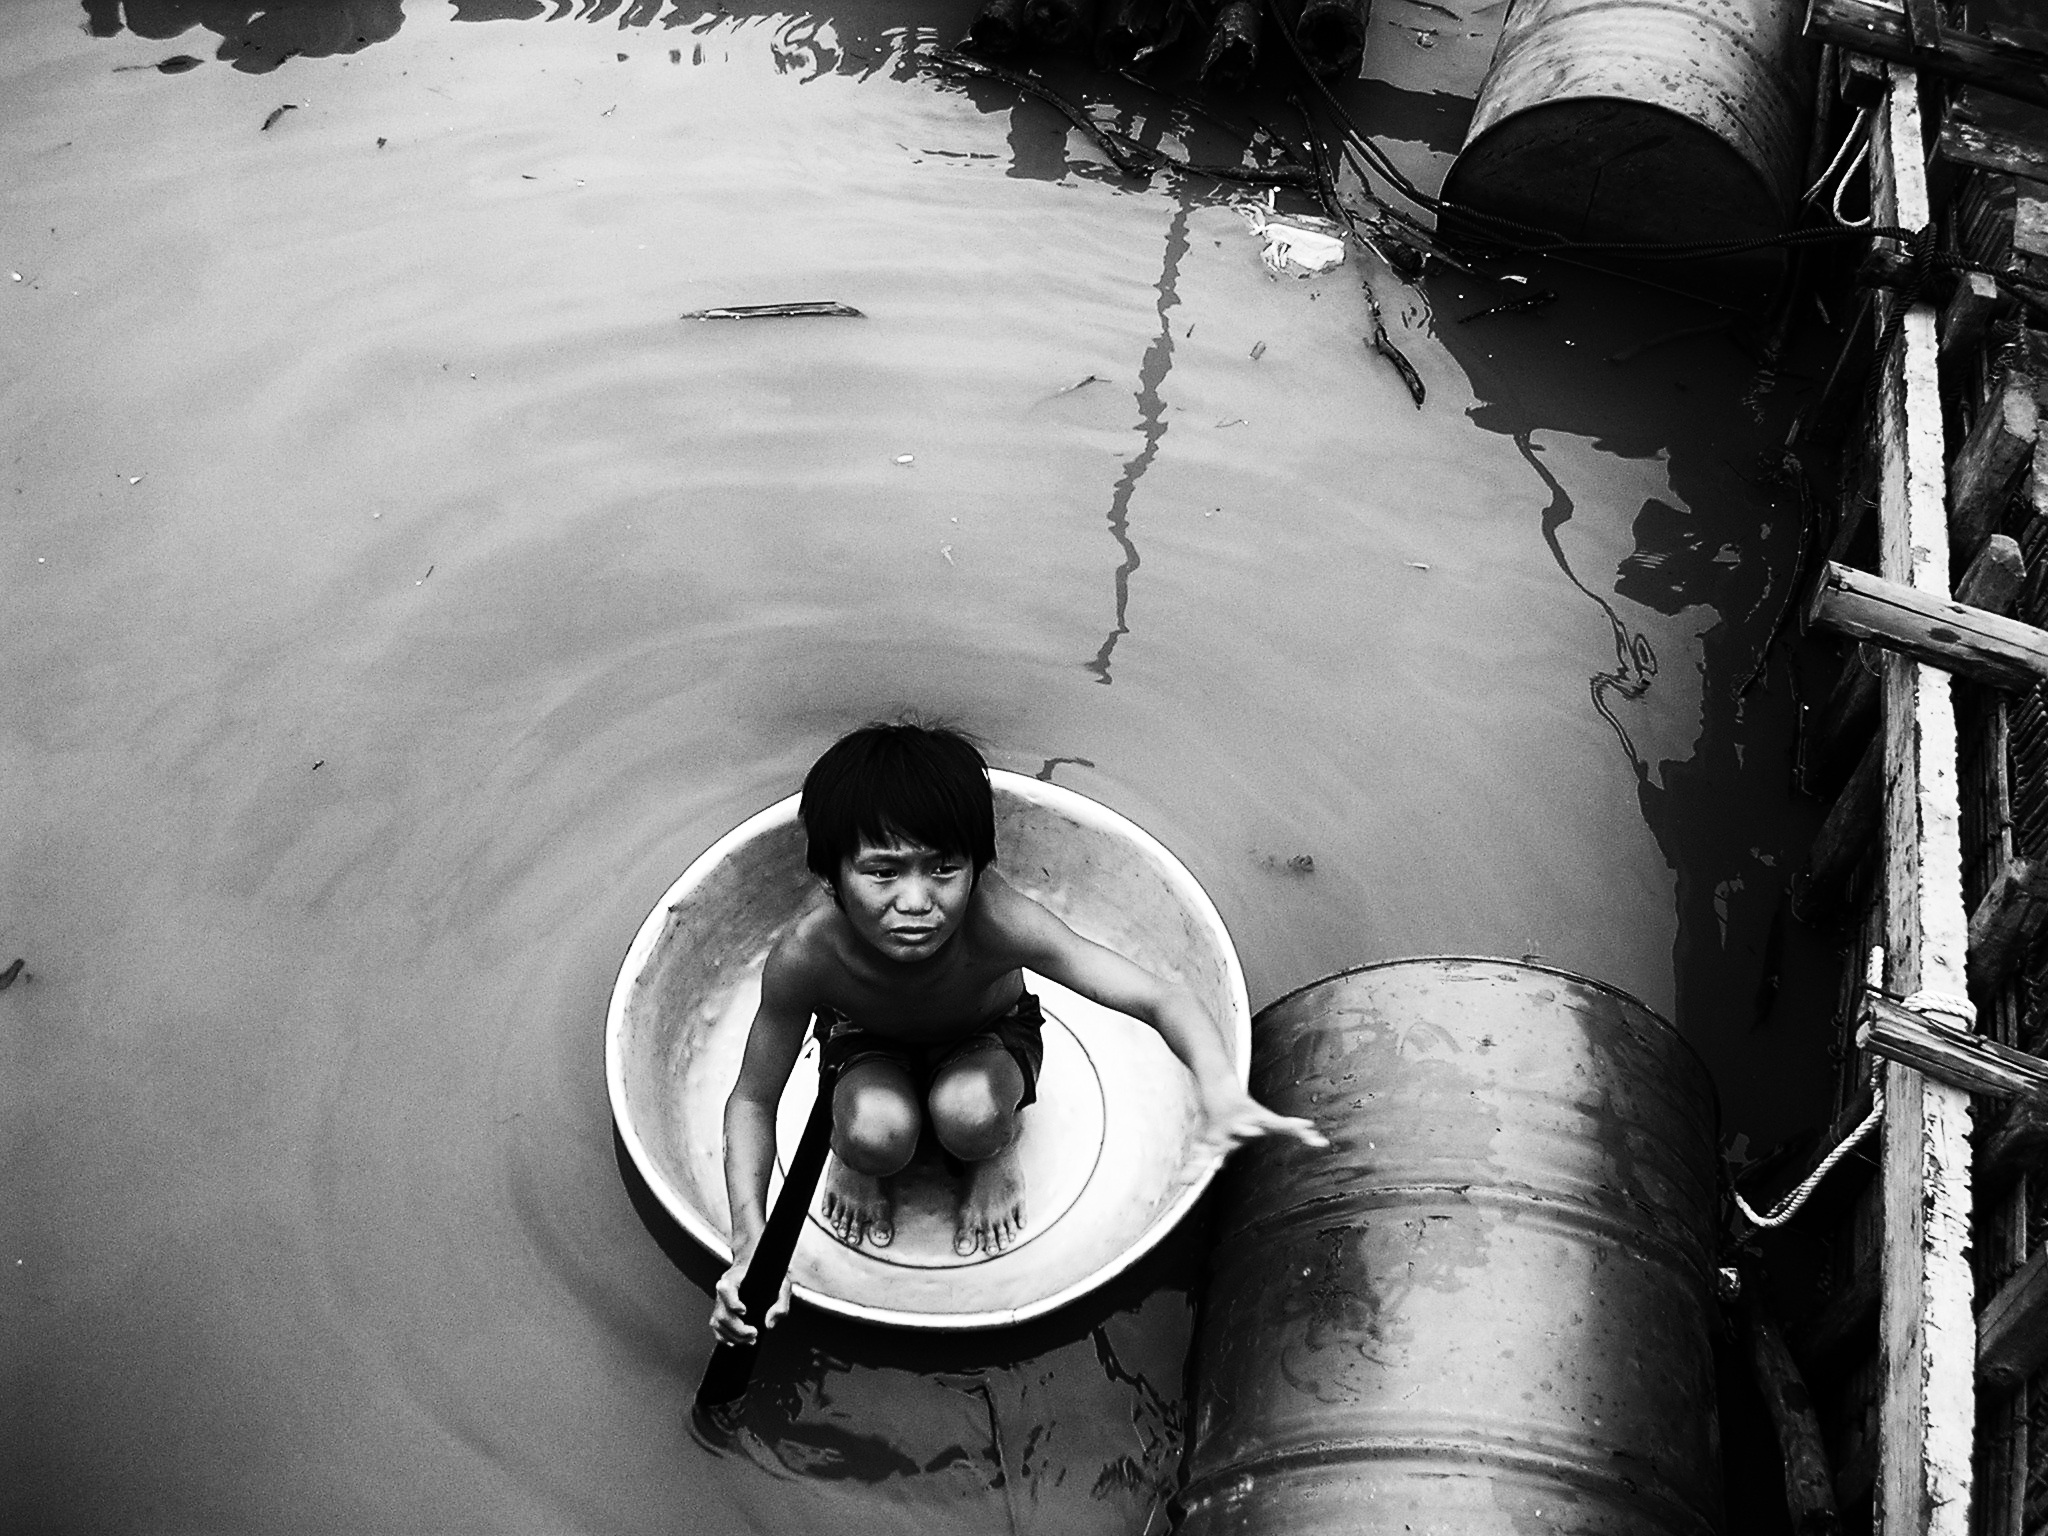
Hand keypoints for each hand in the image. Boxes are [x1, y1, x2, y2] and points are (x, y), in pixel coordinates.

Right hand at [709, 1245, 792, 1345]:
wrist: (759, 1266)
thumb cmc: (769, 1274)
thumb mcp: (782, 1284)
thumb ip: (781, 1304)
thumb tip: (768, 1324)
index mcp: (735, 1277)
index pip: (726, 1288)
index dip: (732, 1302)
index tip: (744, 1311)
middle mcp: (724, 1289)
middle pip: (722, 1313)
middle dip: (738, 1328)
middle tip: (754, 1333)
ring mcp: (720, 1300)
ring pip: (718, 1322)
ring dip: (733, 1335)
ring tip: (750, 1339)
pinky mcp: (720, 1310)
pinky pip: (716, 1327)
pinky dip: (723, 1337)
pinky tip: (736, 1341)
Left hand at [1196, 1086, 1328, 1158]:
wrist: (1220, 1088)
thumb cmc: (1215, 1122)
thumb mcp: (1204, 1143)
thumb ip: (1196, 1165)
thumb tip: (1183, 1183)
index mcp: (1221, 1132)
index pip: (1219, 1144)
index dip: (1219, 1153)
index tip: (1219, 1165)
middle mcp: (1238, 1124)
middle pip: (1243, 1127)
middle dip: (1247, 1129)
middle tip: (1250, 1130)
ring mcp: (1254, 1118)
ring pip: (1269, 1122)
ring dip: (1285, 1127)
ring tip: (1303, 1129)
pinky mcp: (1267, 1117)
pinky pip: (1285, 1126)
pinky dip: (1298, 1131)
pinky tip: (1315, 1138)